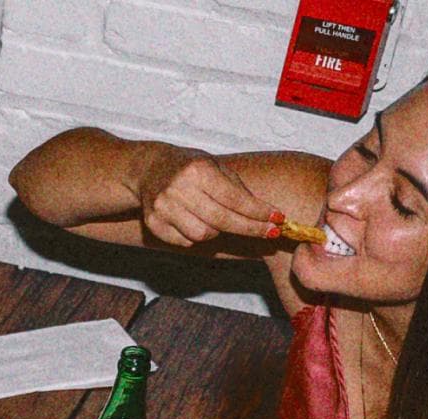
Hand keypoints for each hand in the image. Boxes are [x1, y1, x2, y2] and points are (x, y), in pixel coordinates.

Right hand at [130, 148, 277, 246]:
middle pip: (222, 221)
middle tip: (270, 232)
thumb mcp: (215, 167)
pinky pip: (185, 241)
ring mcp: (163, 208)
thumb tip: (266, 214)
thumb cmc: (189, 167)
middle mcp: (178, 189)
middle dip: (250, 228)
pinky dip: (195, 236)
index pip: (235, 199)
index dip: (258, 213)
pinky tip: (195, 222)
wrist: (149, 168)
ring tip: (218, 220)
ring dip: (217, 231)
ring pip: (203, 235)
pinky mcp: (153, 224)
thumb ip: (237, 189)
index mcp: (197, 170)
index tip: (278, 220)